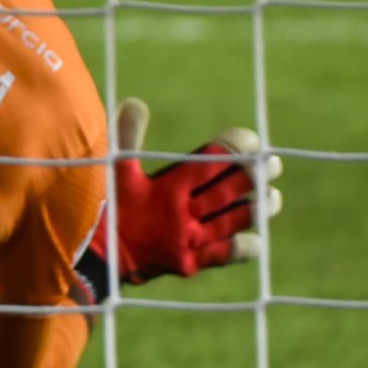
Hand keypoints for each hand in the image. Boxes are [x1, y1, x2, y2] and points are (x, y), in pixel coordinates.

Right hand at [90, 98, 282, 291]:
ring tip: (272, 196)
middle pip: (230, 191)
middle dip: (256, 175)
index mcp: (167, 187)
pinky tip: (257, 237)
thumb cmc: (103, 206)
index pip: (212, 162)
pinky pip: (226, 254)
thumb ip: (126, 136)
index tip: (251, 139)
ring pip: (235, 221)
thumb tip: (135, 103)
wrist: (94, 258)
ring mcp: (189, 240)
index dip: (236, 148)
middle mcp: (183, 214)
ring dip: (258, 207)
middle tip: (273, 164)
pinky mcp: (190, 264)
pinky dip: (246, 245)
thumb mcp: (114, 170)